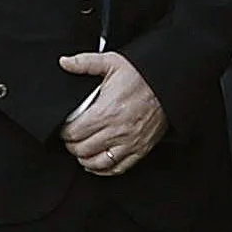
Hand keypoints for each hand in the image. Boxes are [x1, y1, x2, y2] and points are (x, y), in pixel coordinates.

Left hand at [58, 50, 165, 175]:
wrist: (168, 84)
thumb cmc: (142, 75)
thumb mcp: (111, 62)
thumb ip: (85, 63)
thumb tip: (64, 62)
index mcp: (106, 112)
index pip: (75, 133)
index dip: (64, 133)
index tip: (63, 130)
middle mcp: (117, 130)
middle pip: (83, 149)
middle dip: (72, 146)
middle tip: (70, 140)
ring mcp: (130, 142)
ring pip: (98, 162)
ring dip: (85, 159)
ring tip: (81, 152)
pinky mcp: (141, 149)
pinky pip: (118, 168)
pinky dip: (104, 169)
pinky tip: (96, 163)